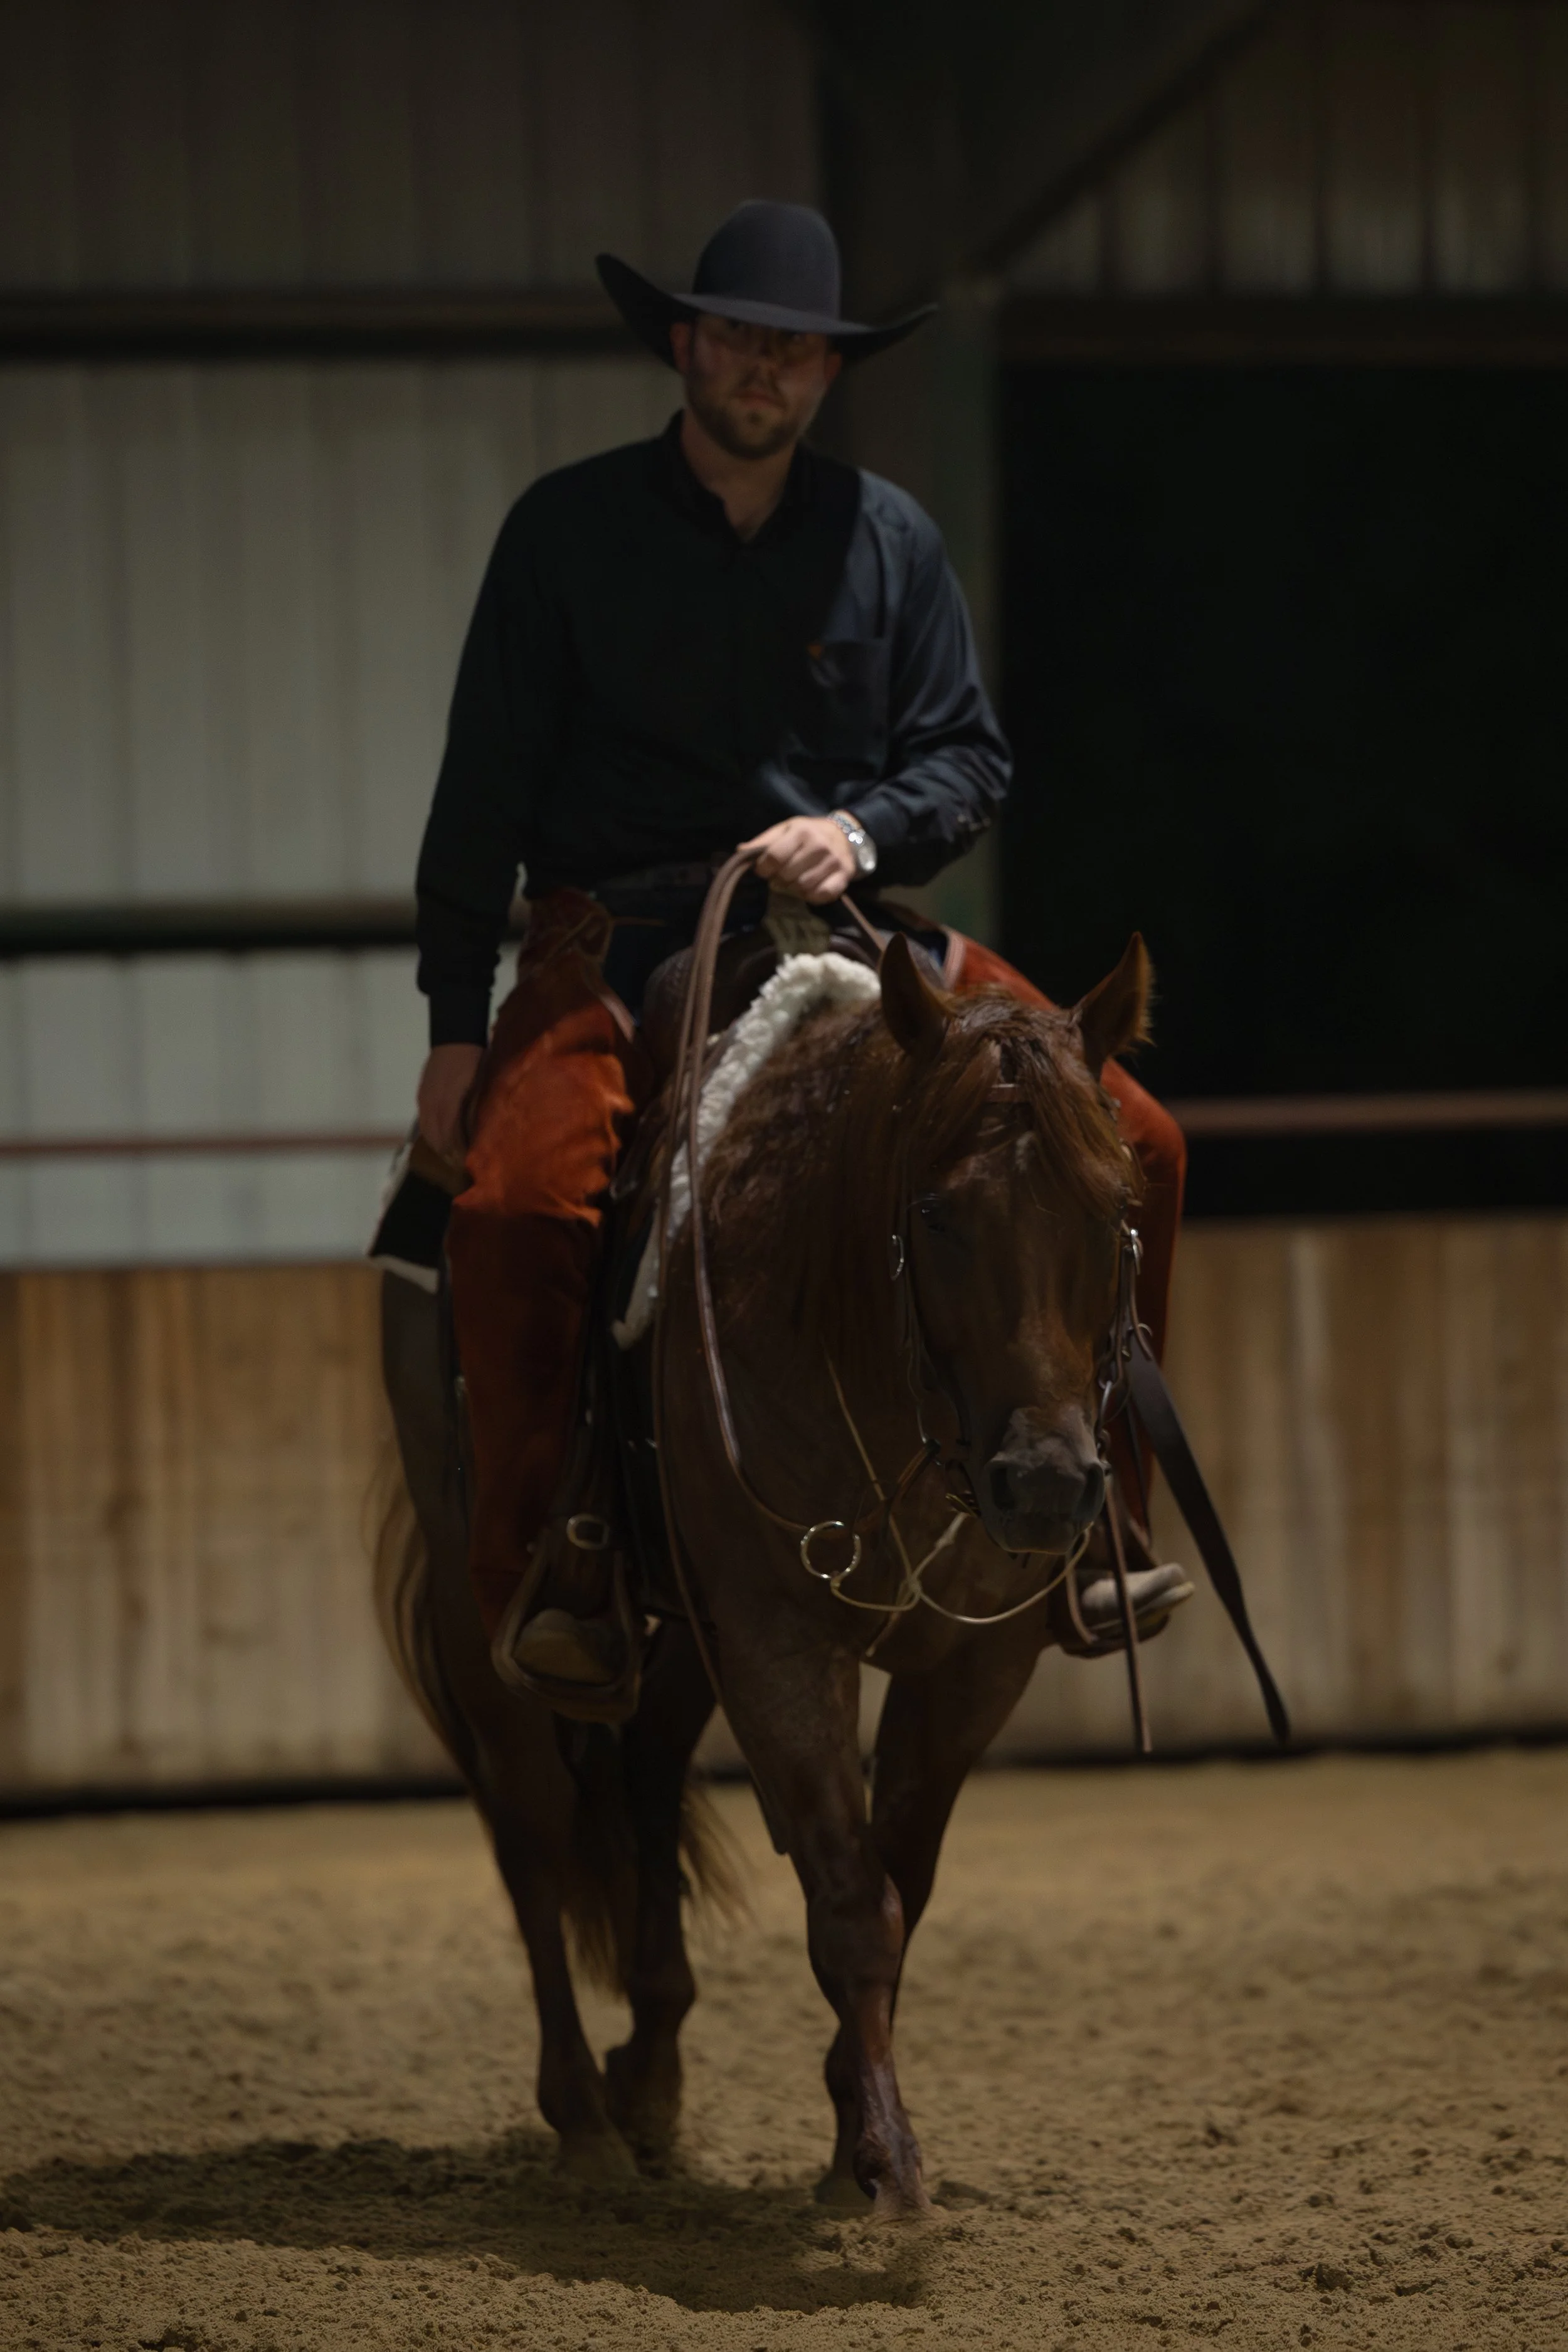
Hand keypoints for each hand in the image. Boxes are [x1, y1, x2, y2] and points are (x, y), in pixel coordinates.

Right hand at [417, 1042, 483, 1161]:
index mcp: (449, 1103)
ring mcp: (424, 1099)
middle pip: (437, 1138)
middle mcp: (432, 1104)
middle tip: (461, 1166)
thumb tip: (475, 1135)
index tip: (468, 1164)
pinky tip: (441, 1138)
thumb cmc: (474, 1061)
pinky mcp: (421, 1095)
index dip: (459, 1152)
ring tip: (451, 1156)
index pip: (451, 1137)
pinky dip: (432, 1134)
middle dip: (448, 1154)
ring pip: (428, 1132)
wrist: (456, 1037)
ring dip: (439, 1146)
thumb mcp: (480, 1086)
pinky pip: (423, 1121)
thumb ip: (474, 1111)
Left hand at [739, 814, 856, 902]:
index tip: (763, 870)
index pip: (773, 857)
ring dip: (793, 889)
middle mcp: (819, 846)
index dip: (763, 868)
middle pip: (786, 875)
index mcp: (802, 831)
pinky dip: (811, 896)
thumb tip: (740, 851)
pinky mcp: (844, 877)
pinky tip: (809, 888)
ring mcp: (833, 862)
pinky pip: (821, 895)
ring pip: (802, 887)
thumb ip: (763, 841)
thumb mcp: (785, 829)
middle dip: (779, 879)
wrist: (845, 836)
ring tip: (794, 881)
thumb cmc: (808, 833)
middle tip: (781, 875)